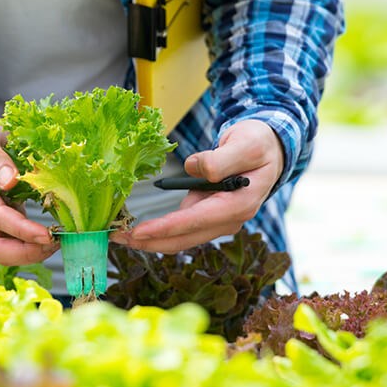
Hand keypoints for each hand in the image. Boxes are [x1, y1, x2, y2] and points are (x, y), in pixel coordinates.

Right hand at [0, 110, 57, 264]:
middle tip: (55, 244)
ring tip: (56, 241)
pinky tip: (49, 235)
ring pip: (0, 251)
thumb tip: (11, 180)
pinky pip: (8, 241)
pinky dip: (28, 243)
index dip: (21, 229)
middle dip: (25, 253)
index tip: (48, 234)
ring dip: (28, 252)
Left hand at [113, 119, 283, 252]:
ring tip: (120, 236)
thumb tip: (196, 167)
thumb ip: (221, 158)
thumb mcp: (246, 144)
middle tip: (116, 239)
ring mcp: (220, 221)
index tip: (137, 232)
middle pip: (184, 239)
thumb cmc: (259, 144)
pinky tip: (139, 229)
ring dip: (151, 239)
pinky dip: (161, 231)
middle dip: (149, 242)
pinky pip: (182, 228)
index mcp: (239, 205)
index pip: (195, 221)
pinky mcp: (210, 216)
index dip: (164, 228)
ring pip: (181, 237)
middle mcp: (229, 219)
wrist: (270, 149)